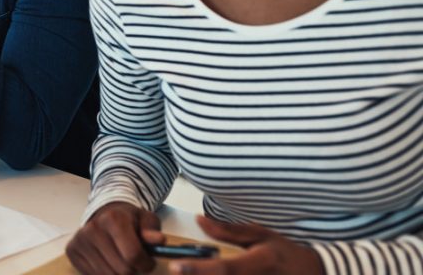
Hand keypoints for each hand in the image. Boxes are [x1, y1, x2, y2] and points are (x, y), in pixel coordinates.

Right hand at [66, 202, 163, 273]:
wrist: (103, 214)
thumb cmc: (128, 220)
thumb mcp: (145, 220)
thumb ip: (152, 231)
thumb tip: (159, 240)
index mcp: (113, 219)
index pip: (133, 256)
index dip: (146, 265)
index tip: (148, 263)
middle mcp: (93, 229)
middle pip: (122, 270)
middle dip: (134, 271)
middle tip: (135, 262)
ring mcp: (80, 241)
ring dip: (120, 274)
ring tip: (122, 261)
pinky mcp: (72, 251)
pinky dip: (105, 274)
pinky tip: (108, 262)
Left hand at [167, 216, 322, 274]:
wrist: (316, 273)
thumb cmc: (284, 252)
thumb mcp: (260, 236)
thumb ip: (228, 231)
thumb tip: (198, 219)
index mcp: (260, 262)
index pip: (224, 269)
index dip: (197, 269)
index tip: (174, 266)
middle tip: (175, 273)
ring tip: (187, 274)